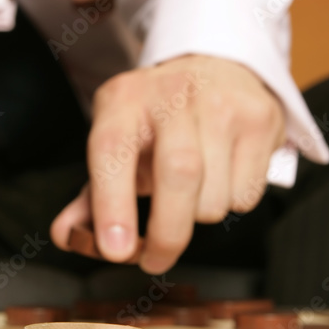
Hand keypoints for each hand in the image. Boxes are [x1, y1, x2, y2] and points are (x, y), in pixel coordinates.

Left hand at [51, 55, 286, 273]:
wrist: (216, 69)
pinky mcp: (260, 119)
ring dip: (199, 215)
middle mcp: (173, 94)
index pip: (113, 151)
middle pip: (178, 175)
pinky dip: (232, 203)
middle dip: (167, 233)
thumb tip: (68, 236)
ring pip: (214, 197)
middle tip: (155, 258)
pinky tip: (222, 177)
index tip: (115, 250)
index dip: (112, 204)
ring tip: (192, 191)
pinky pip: (246, 195)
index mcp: (124, 100)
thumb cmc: (159, 121)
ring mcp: (221, 103)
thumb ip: (92, 195)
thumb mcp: (119, 144)